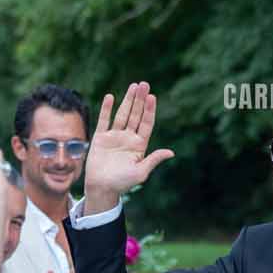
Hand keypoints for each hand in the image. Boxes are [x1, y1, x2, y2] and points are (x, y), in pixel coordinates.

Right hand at [84, 83, 174, 210]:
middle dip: (140, 100)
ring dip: (127, 100)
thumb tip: (171, 152)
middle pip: (135, 115)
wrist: (102, 188)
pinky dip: (107, 109)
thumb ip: (154, 160)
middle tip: (144, 84)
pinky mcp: (101, 137)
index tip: (152, 97)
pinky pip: (104, 120)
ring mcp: (115, 136)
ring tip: (133, 86)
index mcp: (140, 145)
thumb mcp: (141, 172)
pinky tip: (111, 97)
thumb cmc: (123, 183)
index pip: (146, 123)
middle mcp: (128, 138)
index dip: (149, 110)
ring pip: (122, 114)